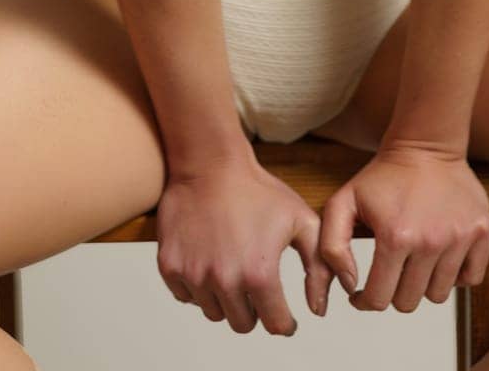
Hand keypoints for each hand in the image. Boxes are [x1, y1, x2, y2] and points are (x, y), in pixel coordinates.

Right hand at [155, 152, 335, 332]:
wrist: (210, 163)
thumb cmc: (256, 189)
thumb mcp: (301, 219)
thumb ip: (318, 265)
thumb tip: (319, 308)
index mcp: (259, 274)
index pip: (276, 325)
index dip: (285, 322)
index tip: (285, 318)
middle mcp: (225, 280)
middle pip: (242, 324)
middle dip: (253, 310)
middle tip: (256, 287)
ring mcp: (194, 275)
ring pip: (214, 312)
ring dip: (224, 299)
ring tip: (231, 267)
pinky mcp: (170, 267)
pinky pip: (186, 296)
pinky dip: (198, 287)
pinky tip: (208, 262)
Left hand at [319, 142, 488, 312]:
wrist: (426, 144)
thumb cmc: (383, 175)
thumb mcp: (342, 202)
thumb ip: (332, 248)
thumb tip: (350, 286)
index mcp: (395, 237)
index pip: (378, 299)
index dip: (363, 301)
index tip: (360, 293)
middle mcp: (431, 242)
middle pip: (408, 302)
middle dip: (393, 293)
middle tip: (389, 272)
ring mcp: (460, 238)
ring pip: (438, 294)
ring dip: (423, 284)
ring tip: (414, 261)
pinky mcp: (481, 232)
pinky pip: (471, 279)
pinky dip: (456, 276)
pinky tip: (440, 258)